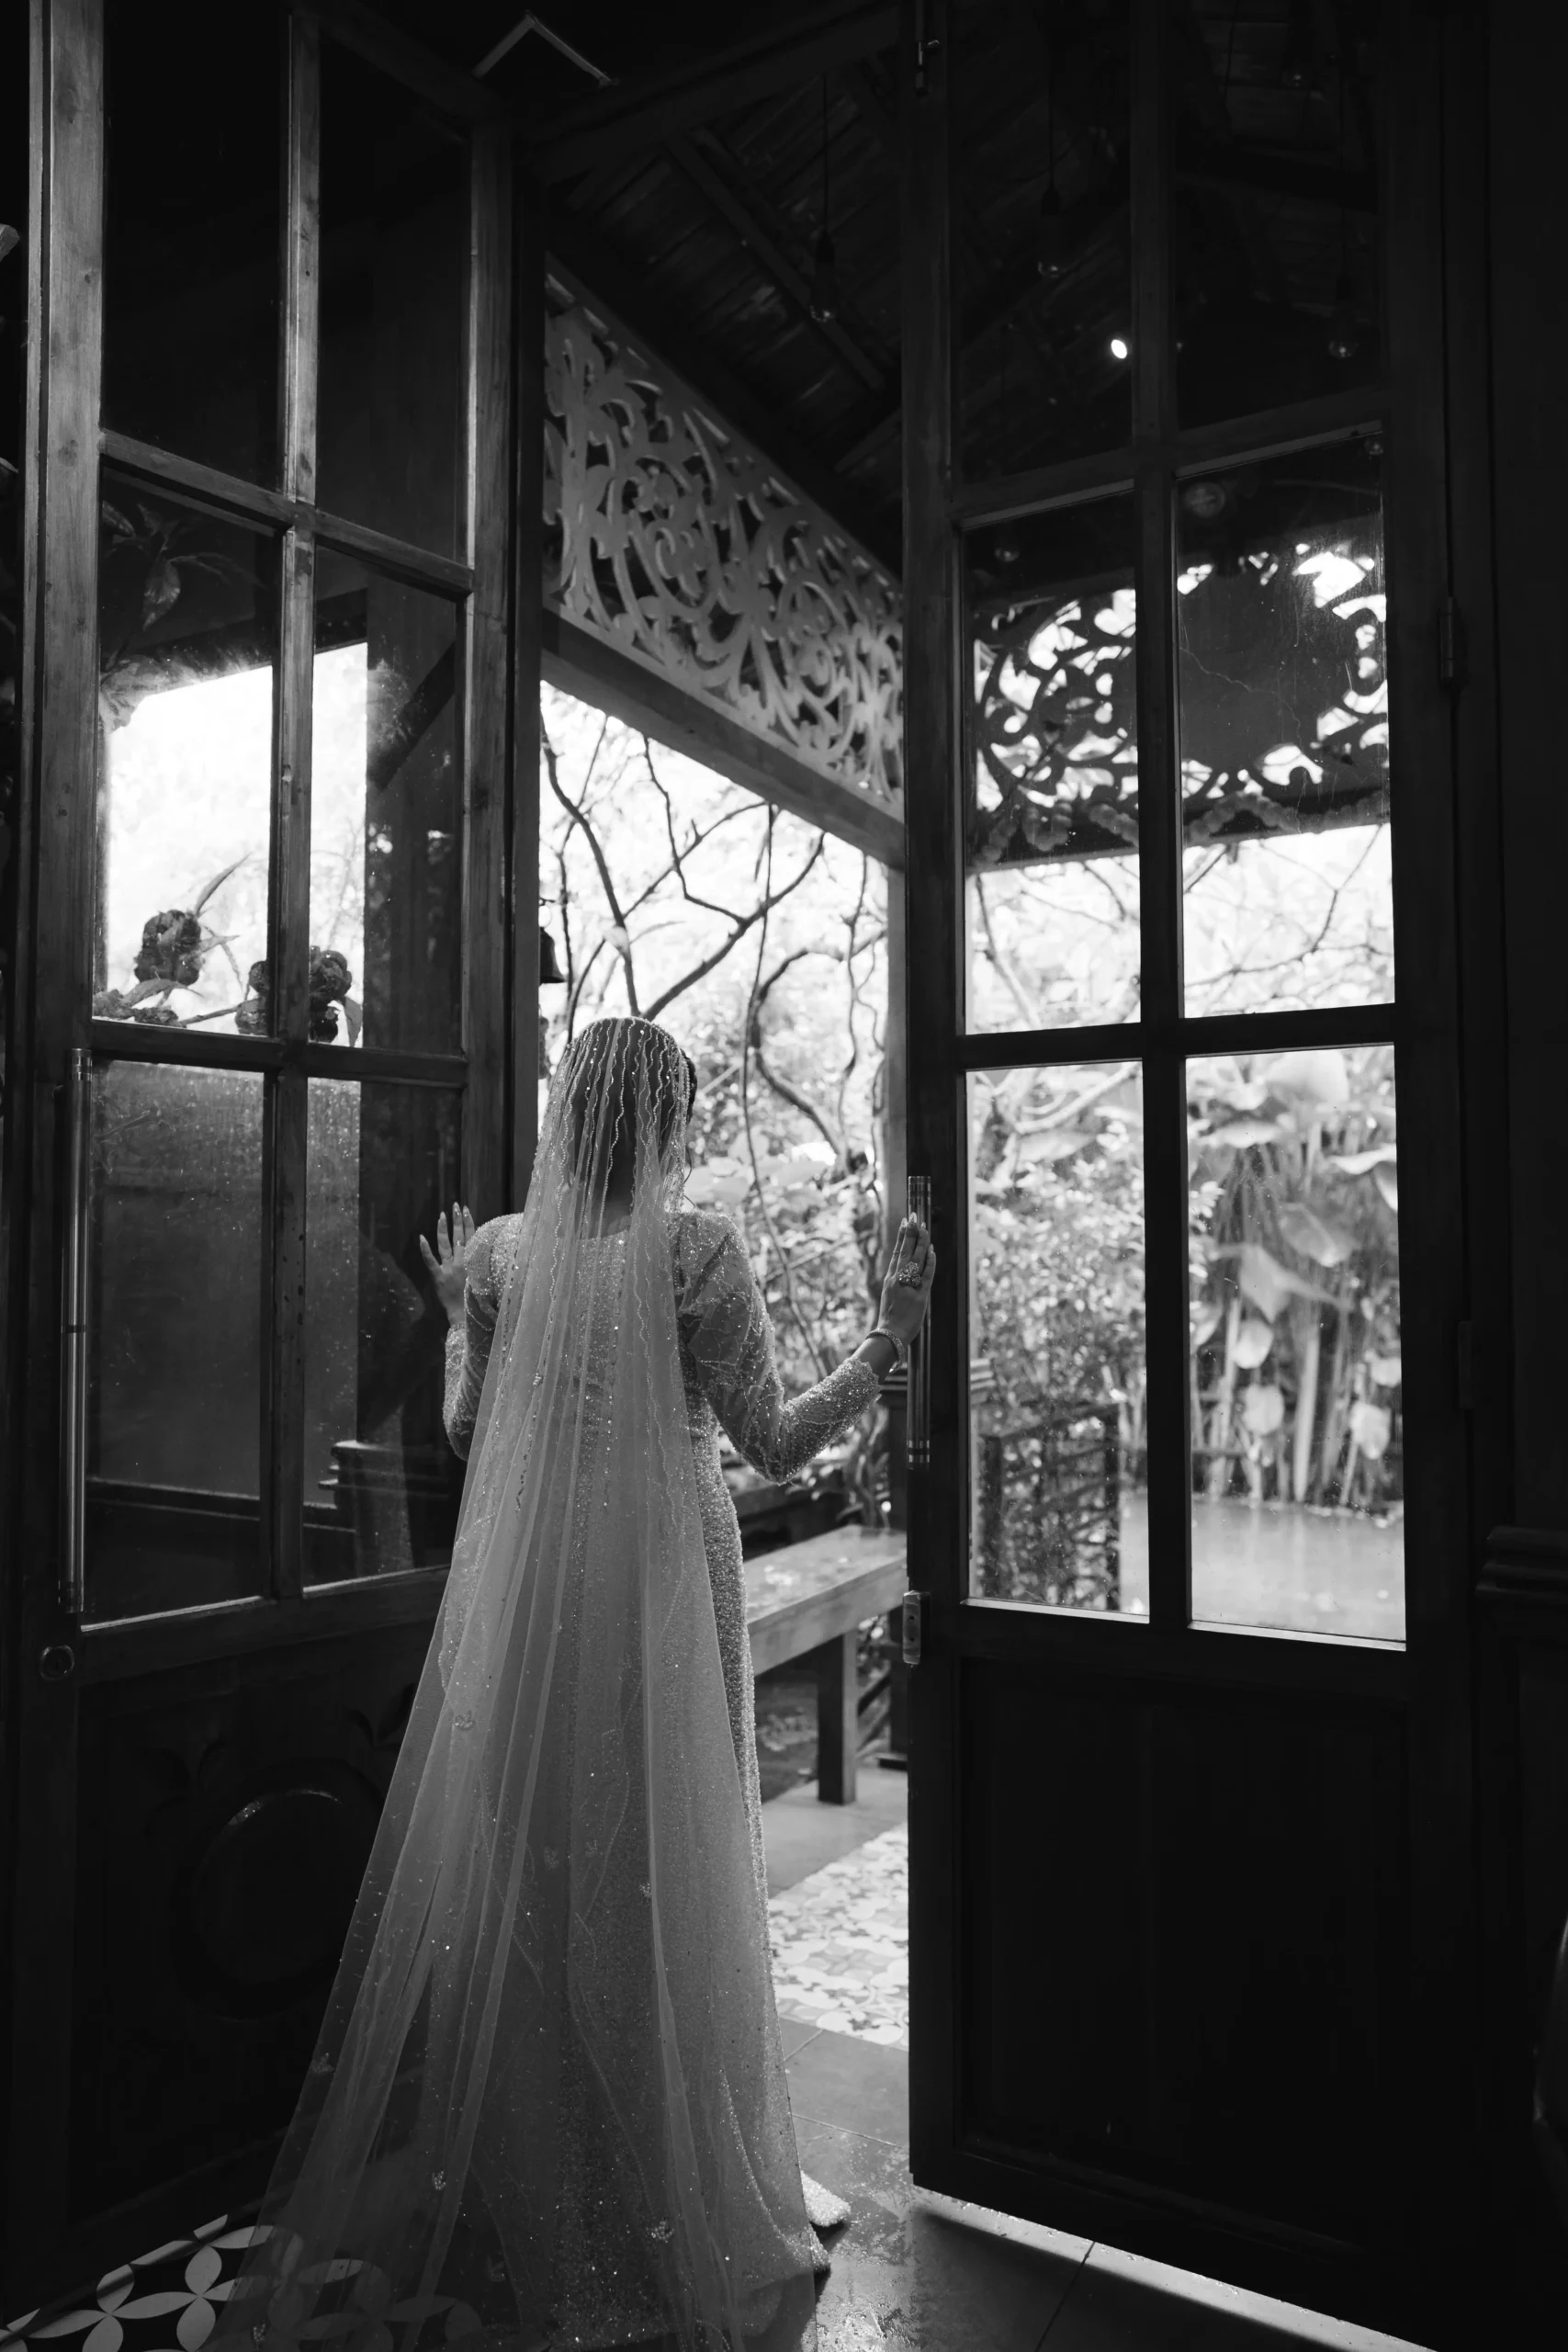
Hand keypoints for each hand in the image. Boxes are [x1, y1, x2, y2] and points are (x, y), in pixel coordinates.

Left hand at [419, 1203, 474, 1328]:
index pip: (472, 1237)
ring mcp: (449, 1268)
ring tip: (442, 1215)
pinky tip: (421, 1237)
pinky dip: (425, 1249)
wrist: (466, 1316)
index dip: (469, 1222)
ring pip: (445, 1244)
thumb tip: (490, 1251)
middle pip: (459, 1236)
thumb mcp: (486, 1280)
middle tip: (454, 1206)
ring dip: (443, 1228)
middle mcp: (462, 1262)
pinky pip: (430, 1261)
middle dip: (457, 1220)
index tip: (465, 1210)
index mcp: (475, 1262)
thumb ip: (485, 1265)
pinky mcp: (438, 1277)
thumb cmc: (479, 1301)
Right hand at [877, 1215, 934, 1346]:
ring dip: (921, 1243)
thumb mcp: (889, 1296)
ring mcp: (907, 1287)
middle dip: (910, 1233)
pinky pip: (926, 1276)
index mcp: (889, 1279)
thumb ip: (896, 1282)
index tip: (904, 1221)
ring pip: (915, 1260)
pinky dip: (929, 1263)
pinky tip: (932, 1251)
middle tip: (914, 1217)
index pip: (896, 1252)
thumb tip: (903, 1269)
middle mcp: (897, 1279)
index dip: (900, 1236)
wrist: (889, 1335)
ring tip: (924, 1228)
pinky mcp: (919, 1296)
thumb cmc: (890, 1318)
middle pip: (905, 1251)